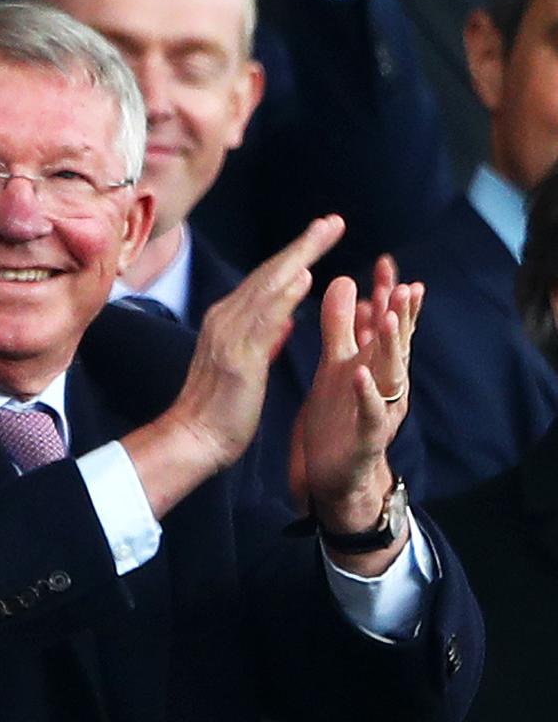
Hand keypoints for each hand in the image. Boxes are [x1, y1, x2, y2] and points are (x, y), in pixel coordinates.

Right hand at [122, 215, 344, 518]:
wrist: (191, 440)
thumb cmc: (218, 410)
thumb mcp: (245, 367)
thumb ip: (264, 340)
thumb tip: (285, 321)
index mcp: (227, 322)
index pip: (266, 281)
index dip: (295, 255)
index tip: (321, 235)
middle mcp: (225, 319)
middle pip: (269, 274)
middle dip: (302, 245)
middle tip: (333, 221)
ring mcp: (229, 336)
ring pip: (267, 287)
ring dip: (298, 256)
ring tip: (325, 233)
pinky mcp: (238, 358)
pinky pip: (265, 320)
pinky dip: (284, 295)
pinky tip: (305, 275)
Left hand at [288, 256, 423, 506]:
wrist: (333, 473)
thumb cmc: (338, 416)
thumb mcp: (336, 364)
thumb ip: (342, 326)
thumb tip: (347, 281)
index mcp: (375, 363)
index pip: (385, 324)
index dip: (388, 295)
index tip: (386, 263)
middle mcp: (384, 384)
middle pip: (395, 344)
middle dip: (399, 315)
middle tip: (402, 285)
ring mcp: (379, 410)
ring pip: (390, 375)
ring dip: (389, 347)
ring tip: (385, 319)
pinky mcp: (365, 437)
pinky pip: (370, 414)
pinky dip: (367, 394)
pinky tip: (361, 374)